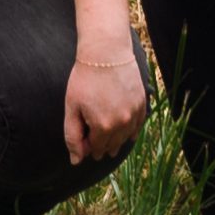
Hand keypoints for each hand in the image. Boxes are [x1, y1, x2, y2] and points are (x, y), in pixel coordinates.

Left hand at [61, 23, 148, 167]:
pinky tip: (125, 130)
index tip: (83, 139)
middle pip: (112, 146)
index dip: (88, 147)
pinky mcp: (143, 104)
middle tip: (94, 139)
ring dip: (117, 139)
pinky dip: (131, 130)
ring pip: (126, 138)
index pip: (96, 149)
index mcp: (103, 127)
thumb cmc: (85, 78)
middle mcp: (122, 124)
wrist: (106, 52)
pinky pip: (138, 126)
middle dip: (102, 146)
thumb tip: (76, 161)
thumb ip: (73, 137)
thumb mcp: (72, 108)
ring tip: (109, 137)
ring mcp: (135, 114)